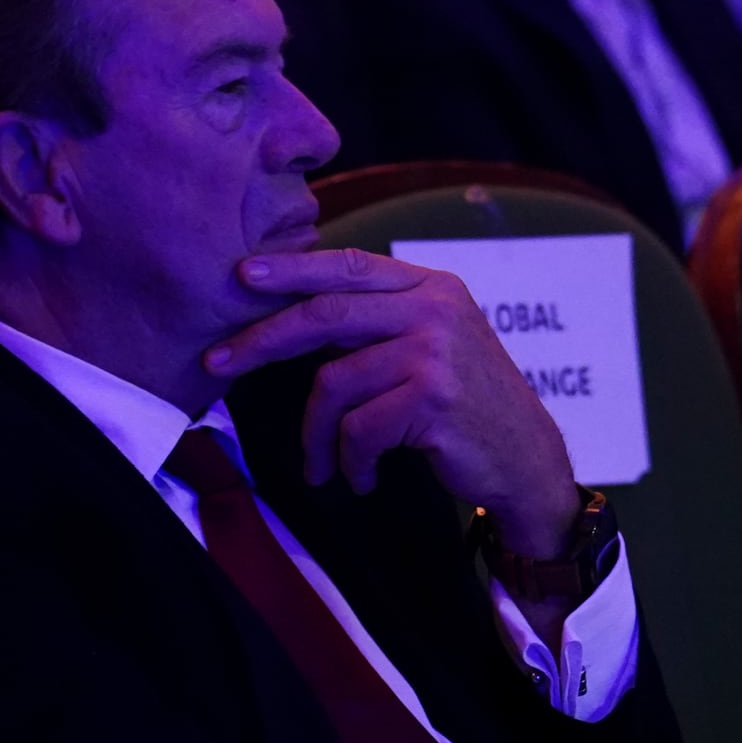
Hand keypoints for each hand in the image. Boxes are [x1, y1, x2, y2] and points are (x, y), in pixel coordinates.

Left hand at [205, 248, 578, 553]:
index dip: (291, 268)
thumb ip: (377, 324)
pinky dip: (349, 461)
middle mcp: (435, 308)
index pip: (348, 265)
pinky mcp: (434, 397)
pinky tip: (361, 477)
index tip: (241, 275)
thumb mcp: (431, 346)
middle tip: (216, 361)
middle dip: (261, 338)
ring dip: (316, 435)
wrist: (526, 461)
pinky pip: (358, 429)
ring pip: (333, 383)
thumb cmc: (466, 409)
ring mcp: (436, 350)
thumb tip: (293, 318)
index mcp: (430, 287)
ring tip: (322, 464)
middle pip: (325, 313)